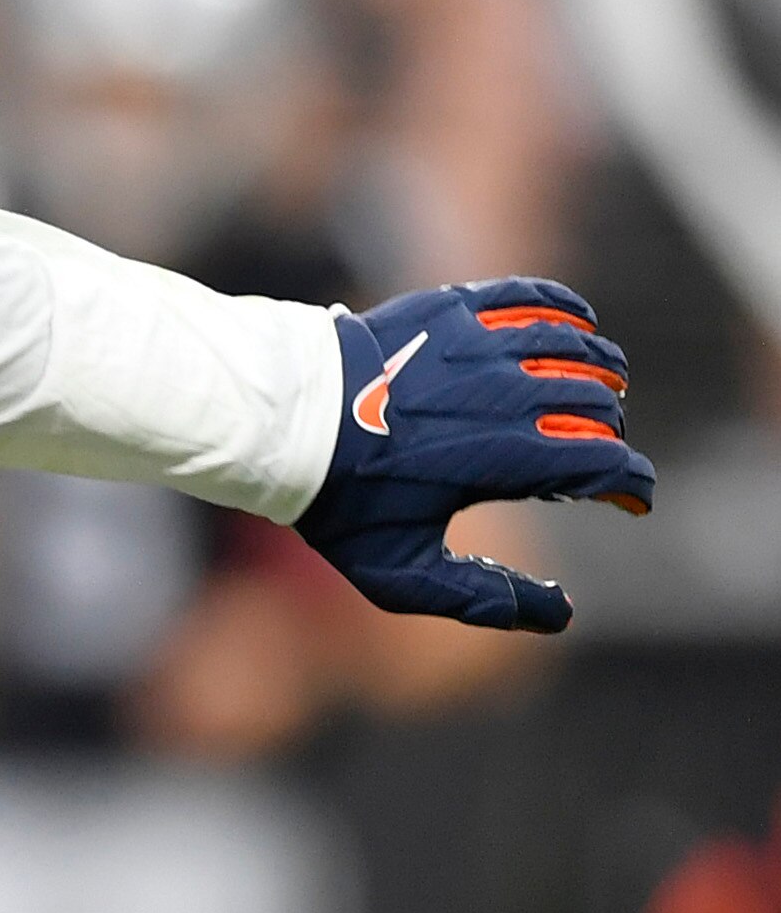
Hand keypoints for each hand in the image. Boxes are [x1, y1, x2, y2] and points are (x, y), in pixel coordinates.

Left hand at [292, 278, 650, 633]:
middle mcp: (506, 396)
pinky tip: (578, 326)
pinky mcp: (454, 309)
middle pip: (602, 406)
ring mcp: (481, 346)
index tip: (632, 501)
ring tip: (597, 394)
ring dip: (602, 374)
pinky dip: (570, 311)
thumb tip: (562, 614)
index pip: (608, 464)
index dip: (633, 486)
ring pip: (581, 348)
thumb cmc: (340, 502)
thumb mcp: (402, 575)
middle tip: (595, 457)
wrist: (279, 423)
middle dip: (612, 435)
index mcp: (504, 459)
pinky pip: (536, 298)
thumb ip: (484, 600)